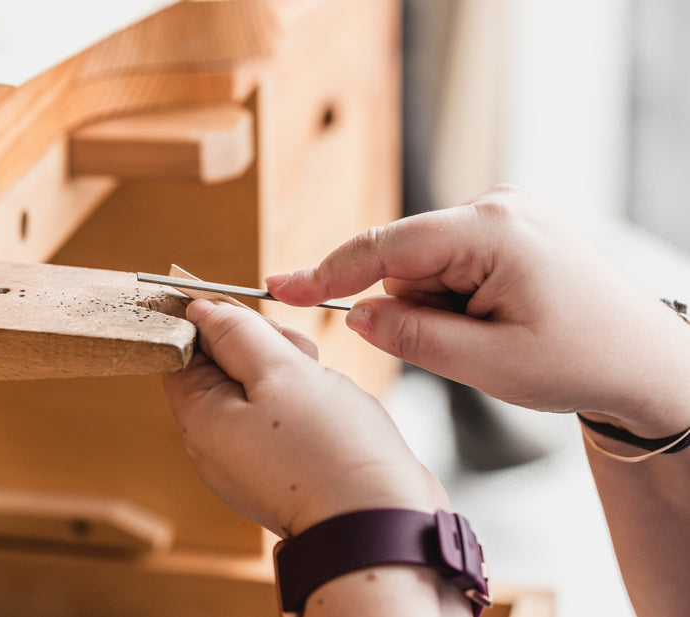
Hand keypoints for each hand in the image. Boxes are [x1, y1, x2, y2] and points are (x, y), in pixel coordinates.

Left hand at [162, 299, 448, 537]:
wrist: (381, 523)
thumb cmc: (329, 450)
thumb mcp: (280, 372)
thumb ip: (236, 334)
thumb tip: (199, 309)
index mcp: (199, 419)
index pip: (182, 350)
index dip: (214, 322)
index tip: (253, 317)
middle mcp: (216, 442)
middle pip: (223, 366)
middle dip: (262, 346)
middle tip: (297, 357)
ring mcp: (249, 457)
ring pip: (259, 387)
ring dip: (291, 370)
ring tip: (320, 386)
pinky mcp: (282, 465)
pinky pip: (283, 416)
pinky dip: (307, 400)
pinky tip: (332, 407)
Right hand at [266, 185, 689, 436]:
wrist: (648, 360)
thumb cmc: (585, 360)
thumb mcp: (490, 364)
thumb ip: (414, 336)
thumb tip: (358, 316)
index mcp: (492, 231)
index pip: (387, 245)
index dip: (328, 271)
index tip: (281, 288)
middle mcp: (496, 207)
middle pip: (406, 259)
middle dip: (414, 307)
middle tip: (467, 347)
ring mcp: (504, 214)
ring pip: (426, 266)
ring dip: (439, 308)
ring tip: (495, 335)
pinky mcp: (508, 229)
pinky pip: (451, 264)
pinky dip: (456, 299)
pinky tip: (498, 319)